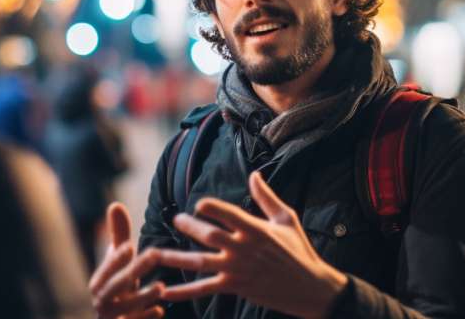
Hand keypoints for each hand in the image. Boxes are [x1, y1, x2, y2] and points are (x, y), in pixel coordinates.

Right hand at [89, 202, 164, 318]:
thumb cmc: (118, 284)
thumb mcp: (118, 261)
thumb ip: (119, 235)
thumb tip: (115, 204)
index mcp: (99, 283)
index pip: (106, 269)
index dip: (116, 259)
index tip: (130, 246)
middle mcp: (102, 301)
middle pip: (117, 285)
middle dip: (134, 270)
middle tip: (154, 254)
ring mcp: (114, 317)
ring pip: (125, 308)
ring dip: (142, 297)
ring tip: (161, 286)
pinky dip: (145, 318)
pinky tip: (159, 310)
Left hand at [154, 172, 348, 318]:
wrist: (310, 288)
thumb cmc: (299, 250)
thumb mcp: (287, 219)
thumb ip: (266, 197)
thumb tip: (254, 174)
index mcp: (256, 229)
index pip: (229, 214)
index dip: (211, 207)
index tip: (198, 204)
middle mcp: (244, 248)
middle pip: (210, 236)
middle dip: (190, 227)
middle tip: (176, 220)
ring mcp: (238, 270)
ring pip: (200, 262)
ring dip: (175, 257)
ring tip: (154, 253)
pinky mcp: (235, 287)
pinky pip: (204, 289)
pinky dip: (183, 291)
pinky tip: (165, 290)